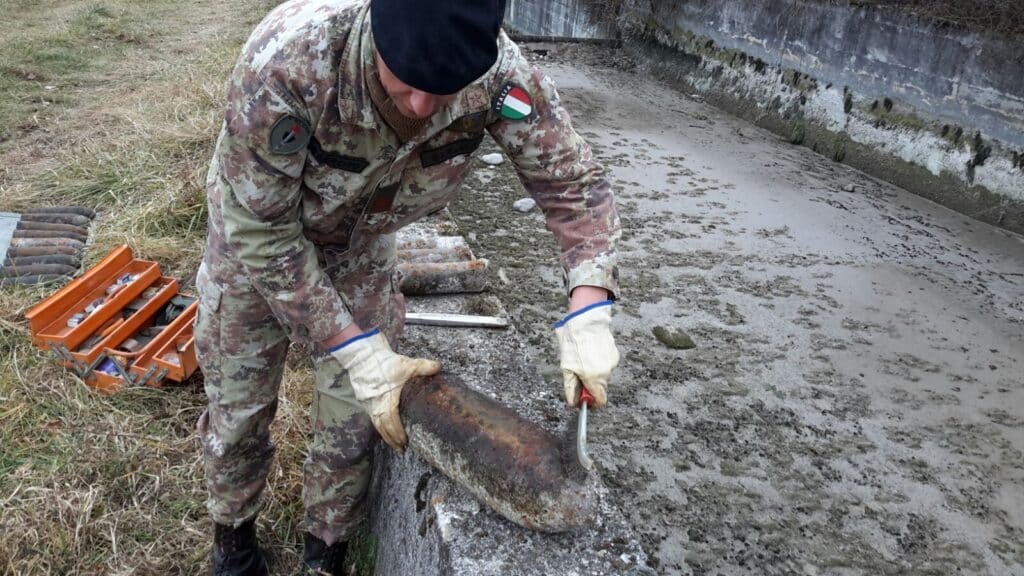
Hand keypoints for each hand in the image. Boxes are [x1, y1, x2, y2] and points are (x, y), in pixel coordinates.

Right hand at [329, 329, 440, 450]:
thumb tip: (439, 367)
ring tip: (394, 443)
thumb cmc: (383, 362)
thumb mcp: (406, 364)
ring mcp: (368, 404)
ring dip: (385, 434)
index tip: (404, 442)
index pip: (391, 423)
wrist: (362, 356)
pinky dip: (380, 425)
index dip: (397, 434)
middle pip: (383, 428)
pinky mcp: (364, 400)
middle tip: (401, 448)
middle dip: (392, 440)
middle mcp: (375, 406)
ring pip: (376, 424)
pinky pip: (372, 417)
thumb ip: (423, 367)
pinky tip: (384, 428)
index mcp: (386, 401)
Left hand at [554, 301, 618, 408]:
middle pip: (600, 387)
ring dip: (594, 371)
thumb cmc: (574, 343)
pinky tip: (591, 351)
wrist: (585, 321)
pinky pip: (606, 364)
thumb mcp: (567, 367)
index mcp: (593, 378)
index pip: (600, 400)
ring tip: (584, 357)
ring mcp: (612, 362)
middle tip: (579, 371)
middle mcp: (606, 372)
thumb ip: (571, 388)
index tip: (585, 398)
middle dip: (590, 384)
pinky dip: (599, 361)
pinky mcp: (614, 353)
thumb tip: (573, 402)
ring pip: (603, 374)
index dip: (592, 401)